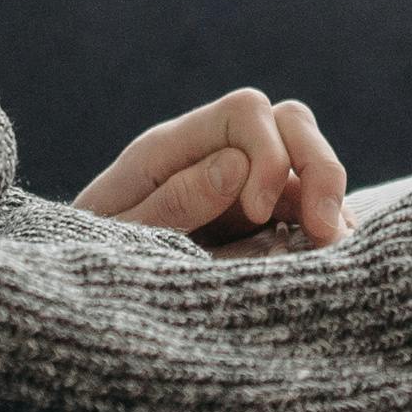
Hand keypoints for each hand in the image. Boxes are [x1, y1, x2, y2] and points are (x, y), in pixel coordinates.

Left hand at [78, 89, 347, 253]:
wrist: (80, 300)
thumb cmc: (90, 263)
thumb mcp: (117, 239)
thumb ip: (172, 203)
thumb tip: (235, 165)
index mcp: (171, 148)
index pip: (246, 111)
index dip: (268, 154)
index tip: (259, 213)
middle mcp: (214, 157)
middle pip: (291, 123)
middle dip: (319, 169)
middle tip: (321, 232)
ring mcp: (242, 189)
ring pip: (309, 165)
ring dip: (330, 204)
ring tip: (330, 254)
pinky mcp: (261, 225)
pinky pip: (309, 208)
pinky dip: (327, 229)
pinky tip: (324, 263)